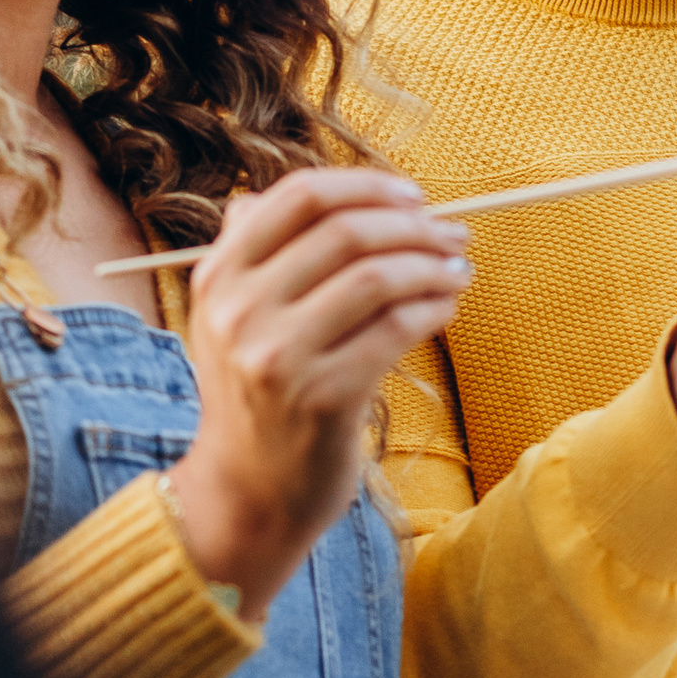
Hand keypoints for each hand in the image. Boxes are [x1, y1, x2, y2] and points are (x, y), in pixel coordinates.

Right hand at [167, 172, 469, 619]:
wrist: (251, 490)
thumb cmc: (261, 394)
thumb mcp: (237, 319)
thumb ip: (267, 253)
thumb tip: (334, 192)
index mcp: (219, 276)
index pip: (299, 198)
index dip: (366, 186)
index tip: (412, 196)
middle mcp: (239, 311)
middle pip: (345, 232)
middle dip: (413, 225)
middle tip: (453, 234)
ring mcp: (277, 356)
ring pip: (376, 278)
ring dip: (432, 266)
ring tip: (457, 270)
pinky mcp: (323, 397)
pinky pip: (395, 329)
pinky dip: (433, 307)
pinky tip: (449, 305)